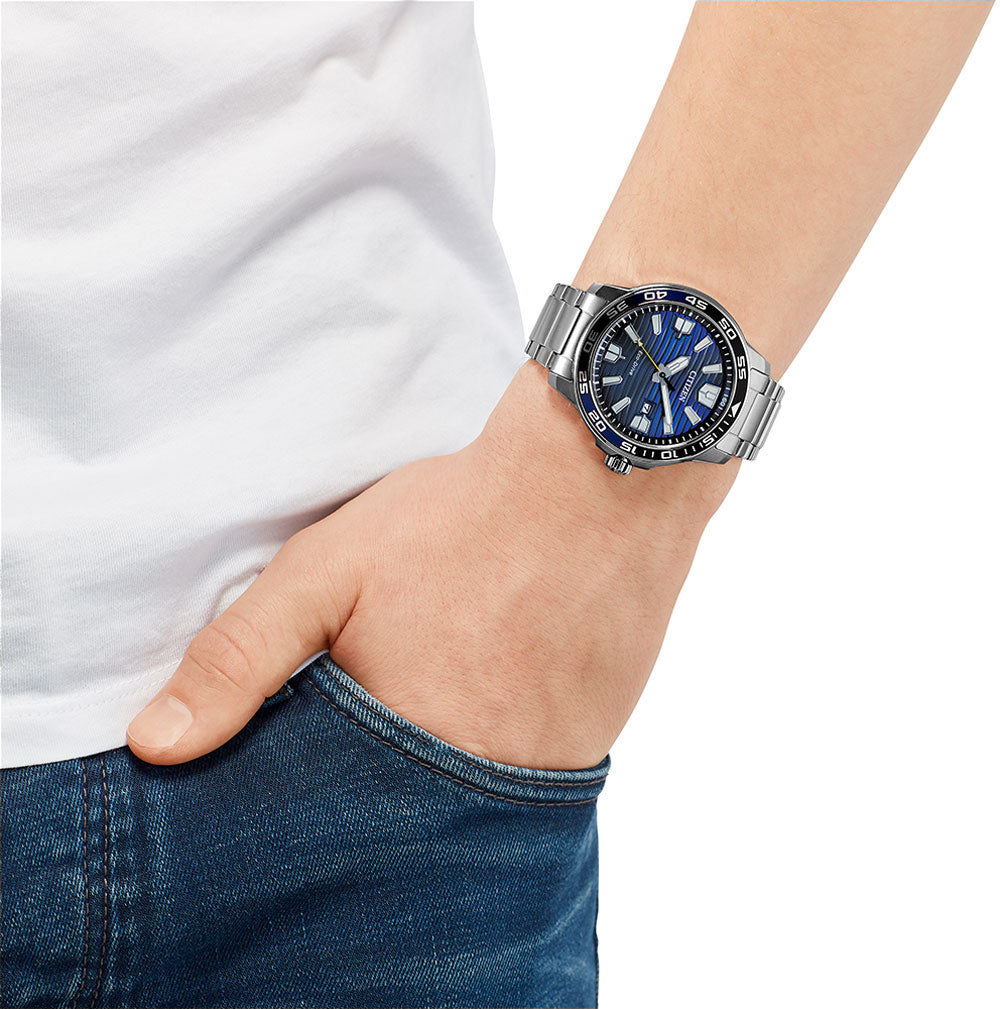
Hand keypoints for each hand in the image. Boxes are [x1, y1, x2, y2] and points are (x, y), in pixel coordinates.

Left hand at [127, 362, 734, 767]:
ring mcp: (549, 771)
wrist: (600, 479)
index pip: (329, 824)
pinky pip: (529, 778)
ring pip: (471, 806)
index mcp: (402, 749)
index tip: (310, 760)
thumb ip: (241, 658)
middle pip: (406, 824)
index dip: (311, 796)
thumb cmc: (458, 522)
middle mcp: (481, 784)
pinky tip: (496, 689)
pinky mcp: (594, 743)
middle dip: (382, 787)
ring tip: (443, 701)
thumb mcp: (327, 571)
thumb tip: (157, 748)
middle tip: (388, 712)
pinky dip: (502, 750)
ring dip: (446, 772)